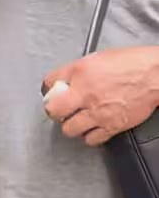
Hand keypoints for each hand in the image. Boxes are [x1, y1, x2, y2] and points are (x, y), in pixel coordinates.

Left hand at [43, 47, 158, 146]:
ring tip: (77, 119)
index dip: (48, 88)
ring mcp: (98, 112)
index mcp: (80, 72)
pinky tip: (92, 128)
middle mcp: (85, 93)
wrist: (154, 76)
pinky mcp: (112, 126)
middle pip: (53, 111)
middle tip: (60, 109)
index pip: (48, 82)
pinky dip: (89, 136)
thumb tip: (65, 79)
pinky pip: (91, 139)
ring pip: (69, 129)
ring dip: (71, 125)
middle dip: (54, 111)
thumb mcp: (97, 58)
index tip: (51, 92)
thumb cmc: (131, 64)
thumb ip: (77, 70)